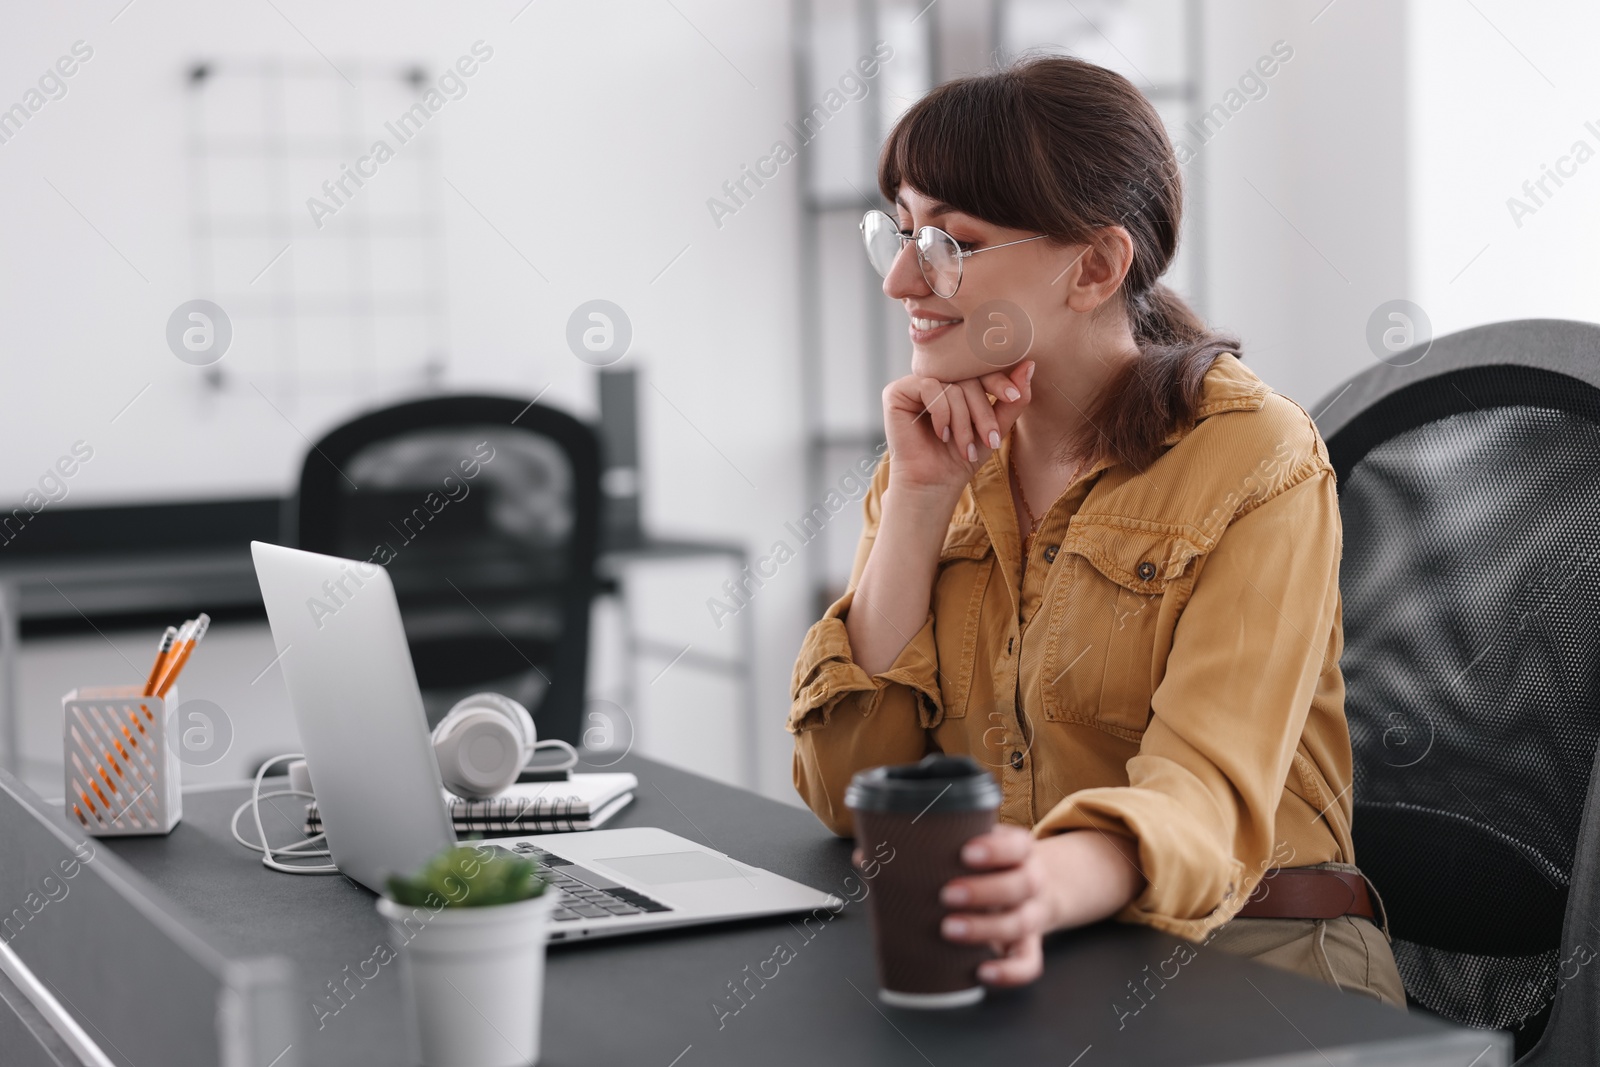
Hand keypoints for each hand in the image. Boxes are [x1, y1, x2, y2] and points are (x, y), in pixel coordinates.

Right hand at [881, 361, 1033, 501]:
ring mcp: (915, 383)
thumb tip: (1029, 366)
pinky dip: (941, 413)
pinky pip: (930, 387)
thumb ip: (1012, 399)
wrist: (934, 483)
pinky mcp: (897, 391)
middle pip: (968, 378)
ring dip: (963, 421)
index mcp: (957, 381)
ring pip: (952, 386)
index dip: (999, 381)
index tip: (1013, 396)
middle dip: (982, 411)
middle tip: (989, 439)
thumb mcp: (995, 427)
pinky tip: (940, 434)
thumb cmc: (962, 456)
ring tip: (962, 447)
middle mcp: (936, 378)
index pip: (980, 369)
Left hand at [939, 825, 1145, 987]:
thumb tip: (873, 853)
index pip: (1018, 845)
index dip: (995, 850)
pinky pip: (1028, 964)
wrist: (1028, 890)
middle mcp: (1031, 881)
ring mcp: (1032, 915)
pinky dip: (1009, 973)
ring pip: (1020, 923)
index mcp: (1020, 850)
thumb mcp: (974, 845)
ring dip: (985, 928)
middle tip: (946, 894)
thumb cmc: (985, 866)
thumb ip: (938, 845)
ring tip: (949, 929)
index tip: (965, 853)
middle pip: (1021, 884)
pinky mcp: (1028, 947)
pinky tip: (981, 972)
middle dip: (984, 891)